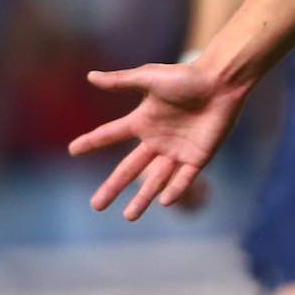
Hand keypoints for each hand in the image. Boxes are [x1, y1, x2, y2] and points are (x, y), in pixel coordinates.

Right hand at [68, 61, 247, 220]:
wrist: (222, 81)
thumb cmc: (188, 76)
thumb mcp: (151, 78)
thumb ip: (121, 81)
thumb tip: (90, 76)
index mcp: (143, 120)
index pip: (111, 134)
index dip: (92, 141)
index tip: (72, 150)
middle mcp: (157, 139)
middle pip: (130, 168)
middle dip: (113, 187)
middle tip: (95, 206)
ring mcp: (178, 150)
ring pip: (156, 180)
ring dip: (143, 198)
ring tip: (129, 217)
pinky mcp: (199, 156)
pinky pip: (185, 177)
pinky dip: (175, 189)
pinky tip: (164, 202)